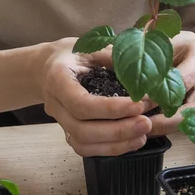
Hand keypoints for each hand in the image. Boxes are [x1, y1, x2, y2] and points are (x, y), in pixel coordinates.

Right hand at [41, 39, 152, 157]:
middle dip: (118, 130)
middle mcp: (55, 104)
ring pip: (82, 144)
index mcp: (57, 78)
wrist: (48, 66)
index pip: (81, 103)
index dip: (111, 109)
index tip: (139, 105)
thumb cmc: (72, 54)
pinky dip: (109, 149)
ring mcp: (60, 121)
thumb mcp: (91, 45)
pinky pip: (85, 149)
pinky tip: (131, 141)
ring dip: (116, 144)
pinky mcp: (68, 131)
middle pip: (81, 130)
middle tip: (146, 123)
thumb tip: (144, 71)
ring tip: (143, 134)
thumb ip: (113, 57)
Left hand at [147, 31, 194, 136]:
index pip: (183, 79)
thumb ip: (137, 48)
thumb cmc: (178, 43)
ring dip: (167, 127)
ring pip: (193, 120)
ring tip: (143, 130)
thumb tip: (104, 56)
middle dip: (167, 120)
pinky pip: (190, 123)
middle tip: (141, 125)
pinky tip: (150, 128)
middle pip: (193, 107)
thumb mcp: (161, 38)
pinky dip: (169, 127)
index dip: (160, 93)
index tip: (137, 101)